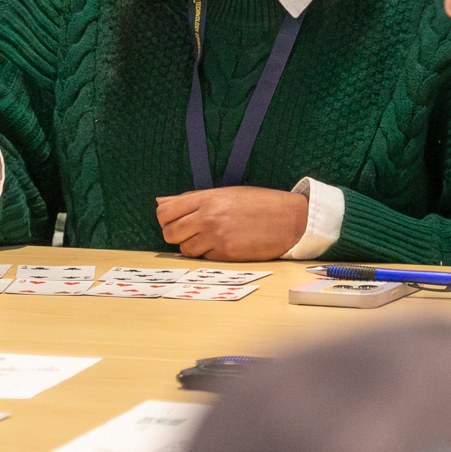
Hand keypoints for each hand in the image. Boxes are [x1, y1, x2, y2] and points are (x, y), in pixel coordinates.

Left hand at [154, 187, 306, 260]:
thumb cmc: (259, 203)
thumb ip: (190, 199)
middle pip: (169, 233)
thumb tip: (160, 202)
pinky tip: (222, 246)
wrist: (290, 219)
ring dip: (192, 247)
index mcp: (207, 198)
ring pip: (184, 249)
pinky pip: (203, 259)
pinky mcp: (227, 254)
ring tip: (209, 239)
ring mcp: (217, 236)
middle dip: (175, 235)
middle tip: (189, 233)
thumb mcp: (224, 193)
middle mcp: (208, 217)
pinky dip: (208, 255)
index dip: (165, 219)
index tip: (174, 221)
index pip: (165, 212)